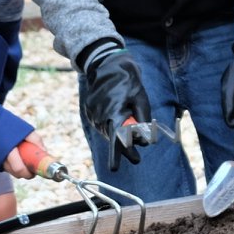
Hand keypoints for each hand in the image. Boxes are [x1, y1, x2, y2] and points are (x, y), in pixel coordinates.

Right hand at [1, 129, 42, 180]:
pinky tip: (12, 155)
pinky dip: (10, 164)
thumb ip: (35, 140)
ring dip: (18, 169)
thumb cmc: (5, 124)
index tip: (35, 172)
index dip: (28, 173)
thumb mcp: (23, 129)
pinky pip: (3, 167)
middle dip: (25, 173)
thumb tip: (45, 152)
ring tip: (23, 159)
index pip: (19, 169)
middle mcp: (0, 158)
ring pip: (10, 171)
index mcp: (9, 150)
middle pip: (16, 173)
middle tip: (32, 169)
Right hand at [79, 44, 152, 169]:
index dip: (117, 155)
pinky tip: (116, 112)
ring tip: (127, 120)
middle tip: (136, 158)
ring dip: (117, 134)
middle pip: (112, 139)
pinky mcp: (89, 111)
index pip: (116, 139)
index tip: (114, 168)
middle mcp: (101, 116)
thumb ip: (142, 121)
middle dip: (124, 149)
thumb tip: (144, 141)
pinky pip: (101, 124)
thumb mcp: (141, 99)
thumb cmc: (128, 82)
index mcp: (115, 113)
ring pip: (107, 132)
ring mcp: (93, 114)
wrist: (107, 65)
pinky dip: (110, 124)